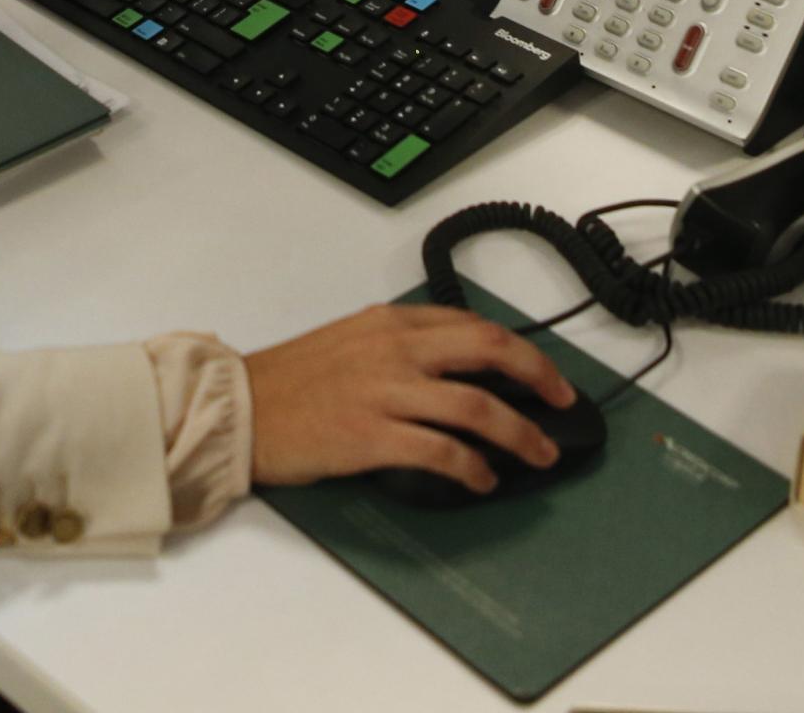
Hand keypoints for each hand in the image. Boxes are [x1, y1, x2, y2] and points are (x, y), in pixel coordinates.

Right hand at [244, 304, 576, 495]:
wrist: (240, 407)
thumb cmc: (292, 380)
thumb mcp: (352, 340)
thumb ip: (402, 344)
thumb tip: (456, 366)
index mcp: (391, 322)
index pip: (474, 326)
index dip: (522, 351)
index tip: (546, 374)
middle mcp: (396, 350)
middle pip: (489, 352)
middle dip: (539, 377)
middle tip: (562, 404)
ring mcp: (386, 392)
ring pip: (476, 407)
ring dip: (519, 434)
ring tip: (537, 455)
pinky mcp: (372, 436)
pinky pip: (442, 452)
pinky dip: (473, 468)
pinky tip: (483, 480)